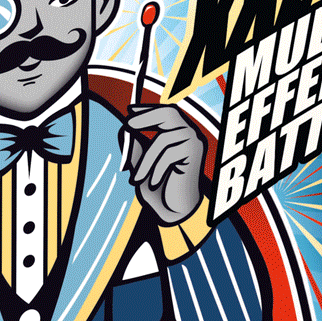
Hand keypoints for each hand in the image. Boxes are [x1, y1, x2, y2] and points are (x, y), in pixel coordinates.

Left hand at [125, 104, 204, 223]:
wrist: (175, 210)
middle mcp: (190, 134)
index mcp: (179, 133)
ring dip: (146, 160)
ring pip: (164, 139)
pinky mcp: (196, 155)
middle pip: (169, 114)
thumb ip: (136, 146)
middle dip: (146, 117)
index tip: (130, 110)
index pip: (165, 112)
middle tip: (128, 125)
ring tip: (136, 178)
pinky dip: (157, 168)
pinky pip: (170, 154)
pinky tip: (153, 182)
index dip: (147, 109)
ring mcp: (195, 143)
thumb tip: (125, 129)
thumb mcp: (142, 164)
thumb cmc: (160, 188)